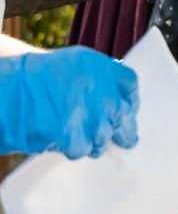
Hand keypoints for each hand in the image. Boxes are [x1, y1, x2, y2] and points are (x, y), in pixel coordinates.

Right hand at [0, 47, 138, 158]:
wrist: (5, 94)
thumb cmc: (33, 77)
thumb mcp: (74, 63)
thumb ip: (100, 77)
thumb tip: (117, 96)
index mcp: (102, 68)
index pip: (130, 86)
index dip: (129, 100)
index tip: (127, 110)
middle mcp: (102, 92)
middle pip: (123, 116)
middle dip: (121, 128)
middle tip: (123, 138)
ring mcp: (91, 118)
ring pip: (103, 137)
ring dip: (92, 138)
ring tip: (71, 130)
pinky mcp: (75, 139)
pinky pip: (83, 150)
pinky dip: (73, 146)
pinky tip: (59, 136)